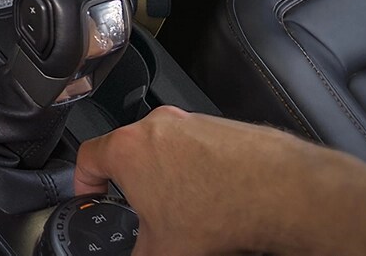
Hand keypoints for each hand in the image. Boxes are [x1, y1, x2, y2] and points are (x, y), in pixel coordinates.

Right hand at [73, 106, 357, 254]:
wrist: (281, 192)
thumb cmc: (224, 209)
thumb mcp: (164, 249)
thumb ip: (140, 252)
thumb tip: (140, 254)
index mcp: (128, 149)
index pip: (88, 157)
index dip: (84, 180)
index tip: (91, 193)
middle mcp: (157, 126)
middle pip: (129, 151)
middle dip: (133, 182)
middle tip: (144, 210)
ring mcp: (192, 122)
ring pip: (166, 147)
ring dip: (169, 174)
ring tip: (186, 208)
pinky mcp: (223, 126)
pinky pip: (199, 147)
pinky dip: (200, 169)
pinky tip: (215, 198)